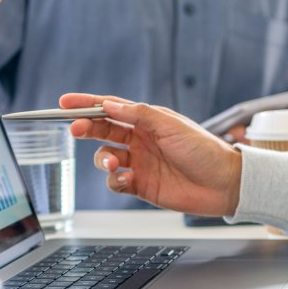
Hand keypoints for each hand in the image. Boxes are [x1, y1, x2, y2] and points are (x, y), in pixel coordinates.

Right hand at [62, 93, 242, 216]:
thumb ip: (138, 114)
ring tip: (113, 164)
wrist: (223, 184)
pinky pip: (115, 182)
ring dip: (102, 159)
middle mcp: (140, 140)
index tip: (64, 102)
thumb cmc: (204, 150)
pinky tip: (125, 179)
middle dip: (86, 129)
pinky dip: (114, 181)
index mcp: (147, 120)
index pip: (110, 108)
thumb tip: (109, 105)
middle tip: (74, 129)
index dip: (86, 104)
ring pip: (105, 158)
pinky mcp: (141, 186)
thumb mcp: (171, 125)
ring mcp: (139, 163)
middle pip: (102, 131)